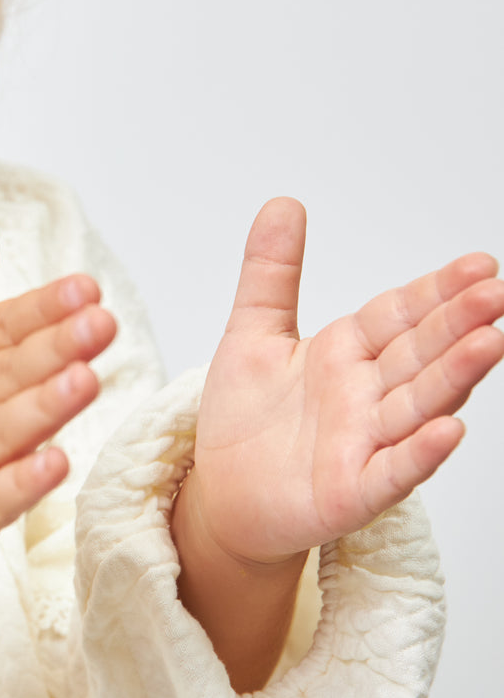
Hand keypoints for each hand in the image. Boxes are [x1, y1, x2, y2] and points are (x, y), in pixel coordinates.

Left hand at [188, 197, 503, 565]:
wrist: (223, 493)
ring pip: (417, 405)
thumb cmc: (244, 419)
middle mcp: (365, 396)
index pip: (399, 315)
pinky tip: (447, 430)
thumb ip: (271, 274)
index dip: (434, 292)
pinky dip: (418, 453)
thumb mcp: (251, 335)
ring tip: (490, 344)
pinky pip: (391, 471)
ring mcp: (365, 444)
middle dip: (457, 325)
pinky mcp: (352, 492)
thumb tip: (283, 203)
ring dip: (454, 378)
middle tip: (497, 294)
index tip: (479, 264)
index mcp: (345, 354)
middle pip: (419, 354)